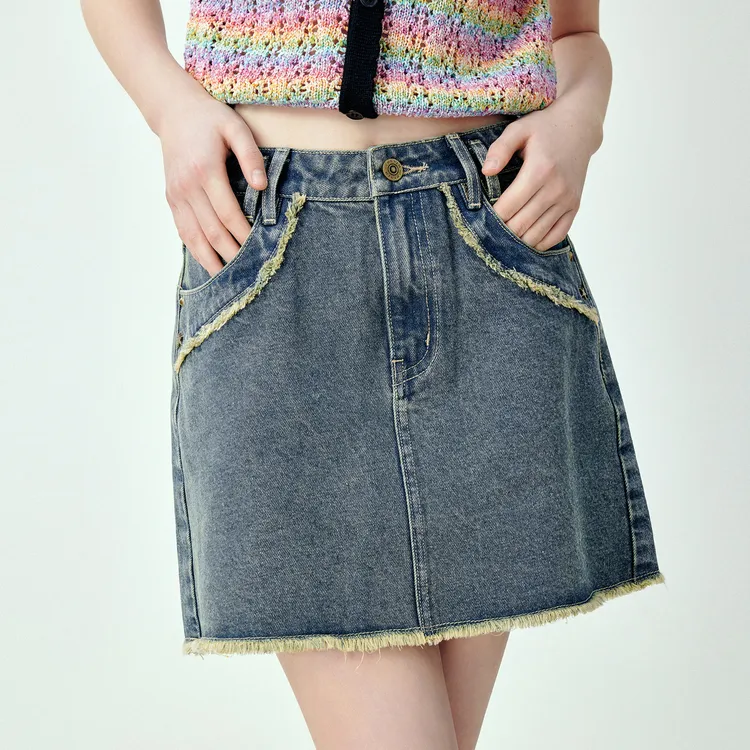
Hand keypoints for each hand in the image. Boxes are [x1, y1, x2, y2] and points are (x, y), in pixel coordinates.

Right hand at [157, 91, 267, 275]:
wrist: (174, 111)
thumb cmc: (210, 119)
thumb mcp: (235, 128)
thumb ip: (250, 156)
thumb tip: (262, 186)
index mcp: (205, 170)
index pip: (228, 213)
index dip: (243, 234)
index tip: (259, 249)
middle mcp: (187, 187)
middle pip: (211, 231)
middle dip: (231, 254)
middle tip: (249, 272)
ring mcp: (176, 195)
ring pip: (193, 237)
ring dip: (211, 260)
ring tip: (228, 278)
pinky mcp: (171, 199)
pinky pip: (183, 231)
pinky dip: (196, 250)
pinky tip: (209, 263)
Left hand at [482, 103, 602, 251]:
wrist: (579, 128)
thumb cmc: (544, 128)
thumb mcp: (519, 130)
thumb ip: (500, 149)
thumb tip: (486, 171)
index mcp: (539, 170)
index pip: (508, 207)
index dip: (492, 217)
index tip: (481, 218)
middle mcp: (556, 189)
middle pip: (521, 225)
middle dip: (501, 232)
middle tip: (488, 231)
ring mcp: (567, 200)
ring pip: (537, 235)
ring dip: (518, 240)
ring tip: (504, 236)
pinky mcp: (575, 207)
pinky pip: (556, 235)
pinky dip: (539, 242)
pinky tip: (526, 238)